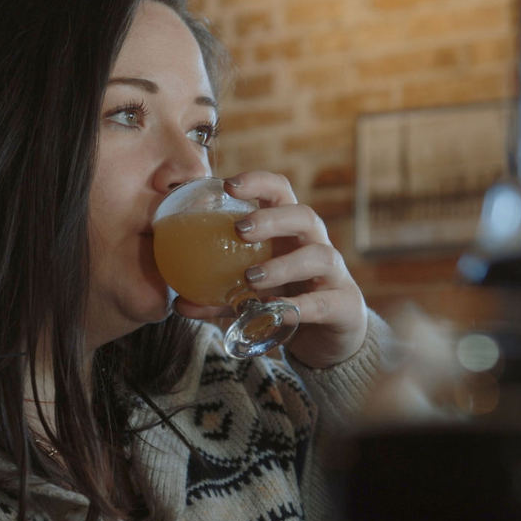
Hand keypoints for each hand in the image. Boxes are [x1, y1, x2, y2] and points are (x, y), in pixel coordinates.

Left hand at [172, 171, 367, 367]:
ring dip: (283, 265)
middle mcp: (314, 244)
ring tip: (252, 277)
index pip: (279, 193)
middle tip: (239, 229)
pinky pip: (323, 302)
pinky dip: (299, 306)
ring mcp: (333, 274)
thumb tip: (177, 302)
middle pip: (302, 216)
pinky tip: (277, 312)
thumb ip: (216, 296)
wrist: (327, 338)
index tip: (227, 185)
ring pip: (318, 256)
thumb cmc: (285, 302)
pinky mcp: (343, 305)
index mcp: (289, 231)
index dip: (257, 182)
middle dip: (272, 218)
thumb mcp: (249, 295)